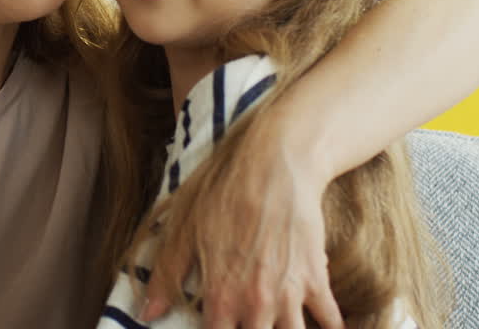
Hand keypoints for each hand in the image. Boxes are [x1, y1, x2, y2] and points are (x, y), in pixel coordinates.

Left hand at [141, 117, 342, 328]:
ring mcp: (289, 294)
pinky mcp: (317, 279)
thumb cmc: (224, 193)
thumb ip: (166, 277)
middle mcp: (256, 304)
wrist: (275, 165)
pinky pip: (331, 321)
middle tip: (247, 324)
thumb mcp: (184, 230)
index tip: (218, 328)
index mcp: (221, 296)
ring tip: (278, 327)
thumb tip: (147, 313)